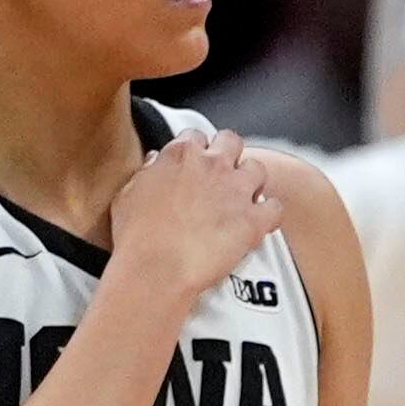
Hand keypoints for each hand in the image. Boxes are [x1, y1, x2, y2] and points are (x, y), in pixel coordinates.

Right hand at [108, 131, 281, 302]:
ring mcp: (236, 190)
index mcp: (180, 155)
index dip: (198, 150)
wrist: (154, 269)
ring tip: (242, 198)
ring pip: (258, 169)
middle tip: (222, 175)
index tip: (197, 163)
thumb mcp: (129, 194)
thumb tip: (157, 164)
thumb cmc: (136, 238)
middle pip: (231, 141)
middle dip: (229, 155)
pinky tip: (260, 223)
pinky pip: (275, 207)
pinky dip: (270, 214)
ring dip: (251, 182)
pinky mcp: (253, 219)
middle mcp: (211, 166)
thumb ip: (149, 173)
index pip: (196, 136)